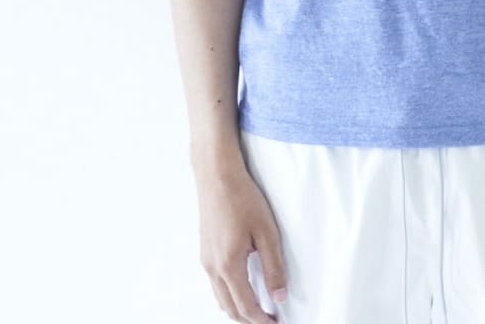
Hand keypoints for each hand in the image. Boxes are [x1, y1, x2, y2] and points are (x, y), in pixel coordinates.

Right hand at [194, 161, 289, 323]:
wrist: (217, 175)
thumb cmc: (242, 198)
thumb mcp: (266, 232)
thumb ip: (274, 266)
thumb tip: (280, 295)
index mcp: (229, 265)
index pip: (246, 306)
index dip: (261, 320)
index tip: (275, 323)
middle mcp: (213, 267)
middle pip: (229, 308)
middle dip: (248, 319)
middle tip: (268, 320)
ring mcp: (206, 260)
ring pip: (220, 298)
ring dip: (237, 308)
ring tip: (257, 307)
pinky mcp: (205, 250)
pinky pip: (215, 283)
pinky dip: (228, 294)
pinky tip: (241, 286)